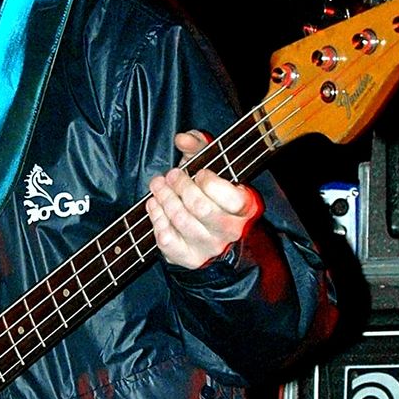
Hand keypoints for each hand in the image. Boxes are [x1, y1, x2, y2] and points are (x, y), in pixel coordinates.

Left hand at [146, 129, 261, 269]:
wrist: (214, 237)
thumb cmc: (212, 195)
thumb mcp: (211, 166)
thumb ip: (200, 146)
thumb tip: (182, 139)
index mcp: (245, 208)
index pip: (232, 198)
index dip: (211, 183)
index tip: (199, 173)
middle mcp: (231, 231)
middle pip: (201, 208)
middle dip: (180, 187)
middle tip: (170, 175)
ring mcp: (210, 247)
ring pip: (182, 222)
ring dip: (165, 199)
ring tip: (157, 185)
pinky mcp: (190, 258)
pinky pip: (168, 240)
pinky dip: (156, 219)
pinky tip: (153, 205)